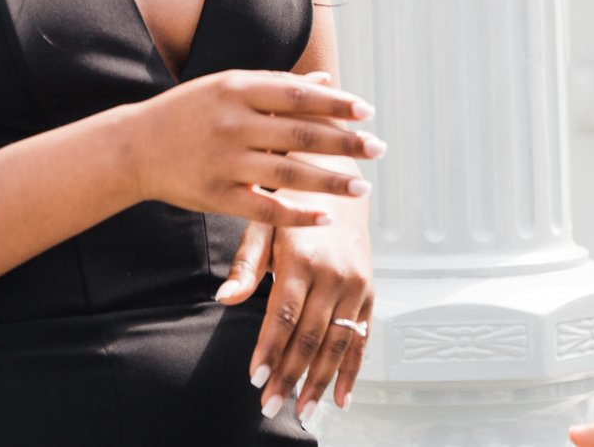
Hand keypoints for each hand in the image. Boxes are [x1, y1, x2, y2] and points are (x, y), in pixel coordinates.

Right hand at [116, 68, 383, 227]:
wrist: (134, 146)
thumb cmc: (189, 112)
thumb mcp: (228, 87)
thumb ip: (278, 87)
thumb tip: (328, 82)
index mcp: (236, 89)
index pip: (298, 96)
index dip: (336, 104)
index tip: (368, 113)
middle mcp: (232, 123)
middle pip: (301, 135)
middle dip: (345, 143)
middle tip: (379, 149)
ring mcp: (224, 161)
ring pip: (289, 175)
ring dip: (331, 181)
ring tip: (363, 186)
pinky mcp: (216, 195)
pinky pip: (265, 209)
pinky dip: (298, 215)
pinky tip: (326, 218)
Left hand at [216, 208, 372, 421]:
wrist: (338, 182)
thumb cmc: (291, 203)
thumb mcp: (261, 224)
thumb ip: (245, 265)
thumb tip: (224, 298)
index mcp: (301, 258)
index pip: (283, 314)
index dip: (270, 349)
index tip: (256, 378)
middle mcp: (332, 273)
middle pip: (310, 336)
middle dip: (290, 375)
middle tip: (272, 405)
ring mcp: (354, 284)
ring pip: (337, 343)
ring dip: (320, 382)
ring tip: (304, 410)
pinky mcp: (368, 291)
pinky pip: (361, 337)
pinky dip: (352, 371)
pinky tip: (341, 396)